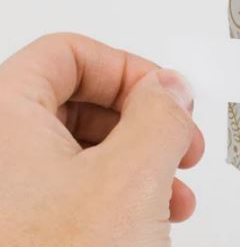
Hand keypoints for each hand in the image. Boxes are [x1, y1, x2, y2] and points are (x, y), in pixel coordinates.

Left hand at [0, 33, 204, 246]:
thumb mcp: (133, 177)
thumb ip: (161, 112)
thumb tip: (169, 86)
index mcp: (1, 123)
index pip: (65, 53)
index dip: (125, 66)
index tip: (166, 94)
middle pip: (75, 100)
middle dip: (141, 119)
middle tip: (180, 138)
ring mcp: (6, 200)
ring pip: (80, 149)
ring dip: (140, 160)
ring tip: (177, 190)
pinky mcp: (22, 232)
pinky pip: (71, 192)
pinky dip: (120, 195)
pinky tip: (156, 220)